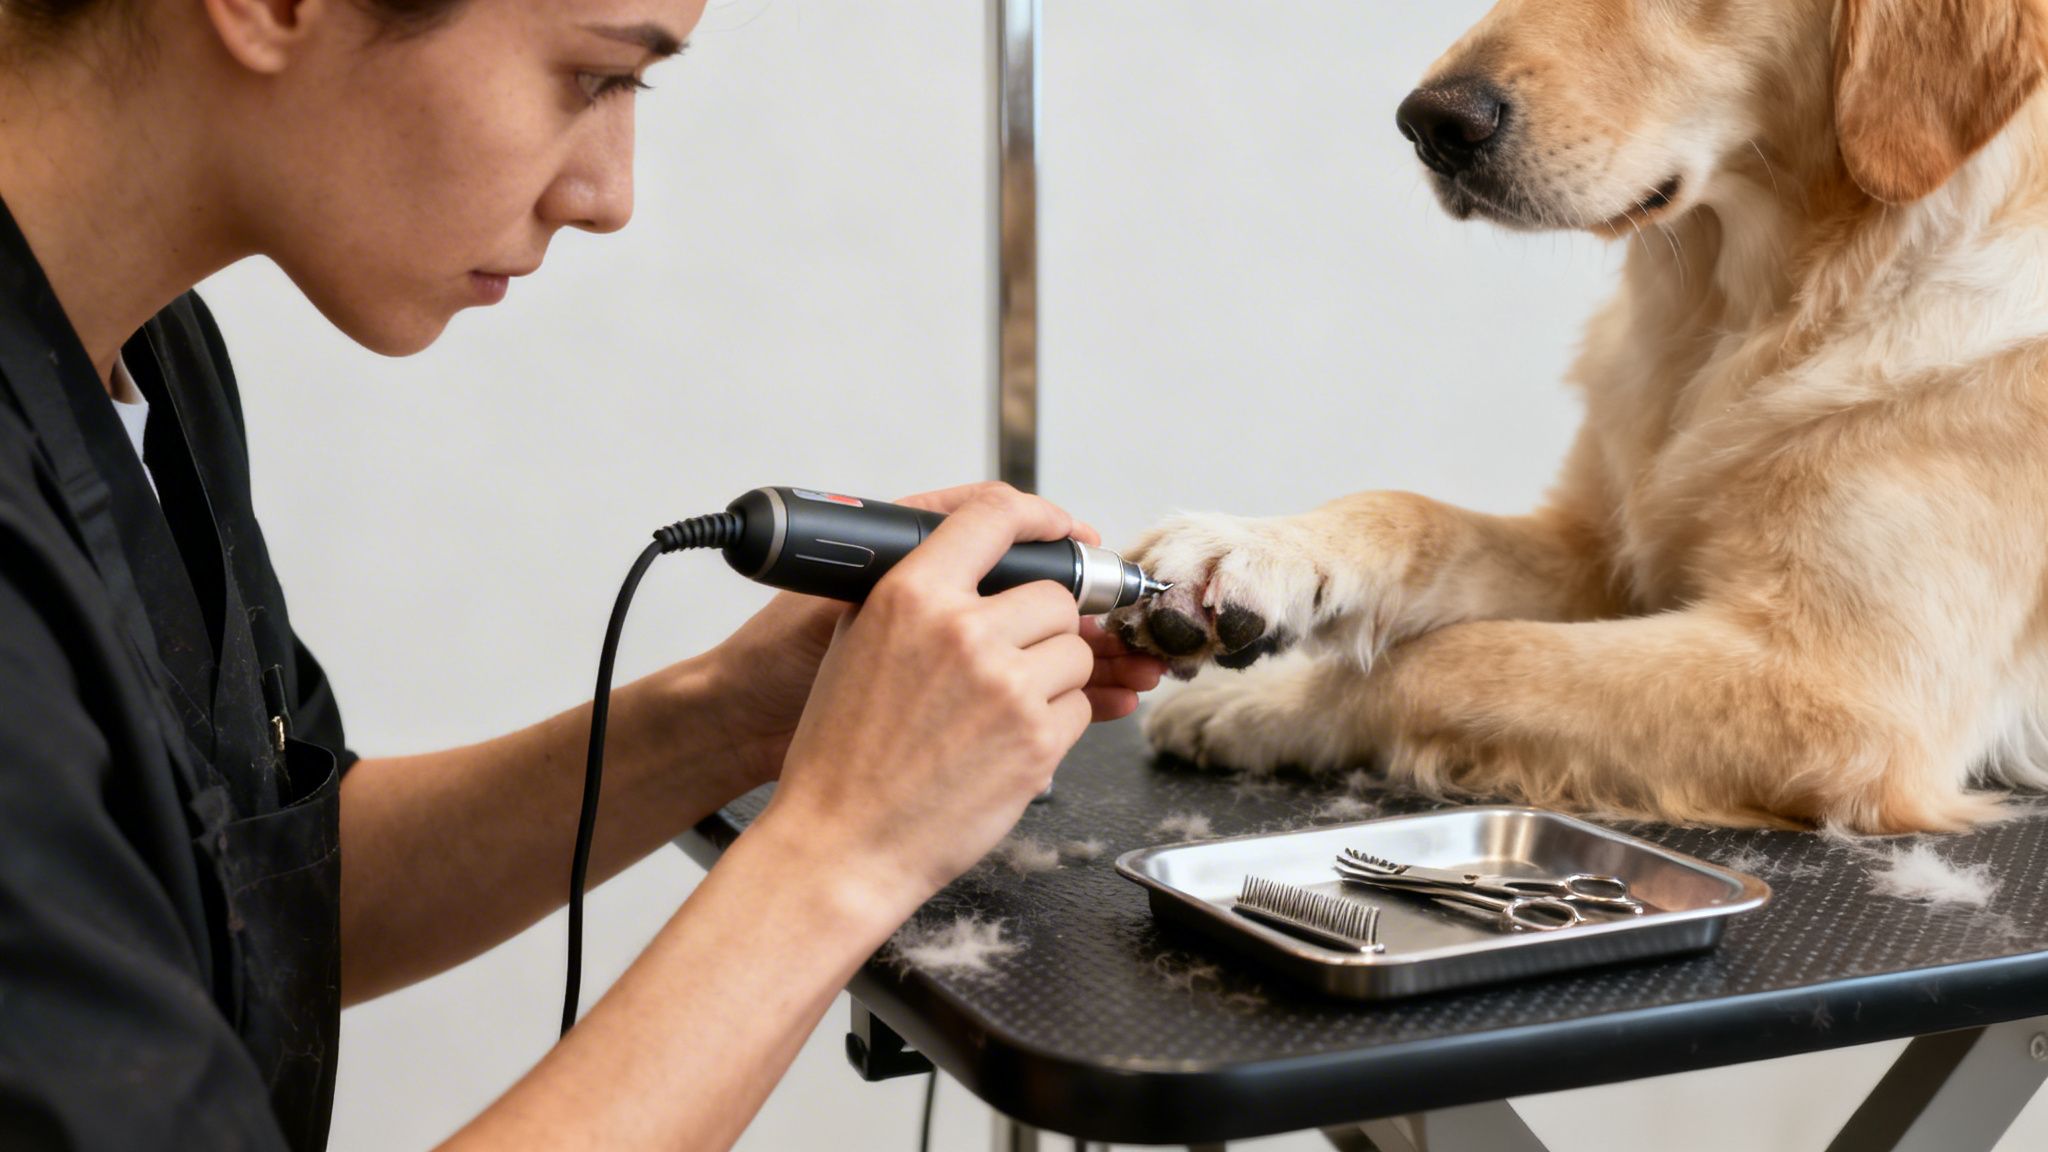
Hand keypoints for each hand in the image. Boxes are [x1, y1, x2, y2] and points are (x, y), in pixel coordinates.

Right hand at [709, 483, 1164, 783]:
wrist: (840, 844)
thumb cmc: (840, 755)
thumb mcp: (857, 644)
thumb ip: (917, 598)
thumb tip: (979, 571)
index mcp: (912, 595)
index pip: (993, 515)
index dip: (1040, 516)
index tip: (1062, 531)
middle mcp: (962, 630)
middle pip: (1053, 597)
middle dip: (1042, 628)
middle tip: (1012, 660)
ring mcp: (1006, 686)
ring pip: (1075, 654)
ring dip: (1052, 678)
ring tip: (998, 712)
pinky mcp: (1037, 741)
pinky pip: (1079, 709)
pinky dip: (1055, 726)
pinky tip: (1004, 746)